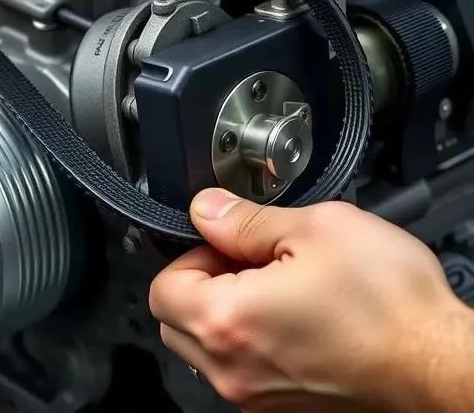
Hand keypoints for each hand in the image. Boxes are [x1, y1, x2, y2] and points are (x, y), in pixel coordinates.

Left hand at [149, 188, 472, 412]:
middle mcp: (230, 367)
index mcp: (227, 320)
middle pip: (175, 319)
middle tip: (249, 263)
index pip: (163, 287)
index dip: (193, 254)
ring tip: (276, 289)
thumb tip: (207, 210)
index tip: (228, 245)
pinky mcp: (277, 406)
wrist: (439, 364)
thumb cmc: (391, 307)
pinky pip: (236, 369)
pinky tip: (291, 319)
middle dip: (201, 284)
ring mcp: (253, 393)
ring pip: (203, 348)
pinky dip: (247, 342)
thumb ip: (246, 220)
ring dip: (222, 313)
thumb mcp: (318, 230)